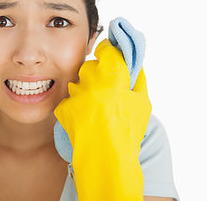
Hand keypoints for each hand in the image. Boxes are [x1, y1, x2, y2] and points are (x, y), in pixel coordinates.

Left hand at [54, 39, 151, 200]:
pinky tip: (84, 120)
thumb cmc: (128, 131)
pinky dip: (75, 107)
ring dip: (83, 92)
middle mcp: (91, 80)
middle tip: (103, 92)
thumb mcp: (142, 103)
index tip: (107, 55)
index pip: (106, 49)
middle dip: (95, 75)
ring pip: (77, 84)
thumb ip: (137, 79)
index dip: (107, 52)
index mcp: (113, 75)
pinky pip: (69, 101)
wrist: (106, 157)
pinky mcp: (64, 107)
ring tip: (94, 110)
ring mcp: (75, 94)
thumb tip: (132, 64)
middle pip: (89, 67)